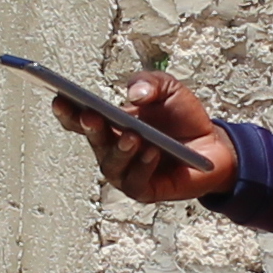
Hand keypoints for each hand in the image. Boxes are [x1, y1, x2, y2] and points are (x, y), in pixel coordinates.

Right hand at [56, 67, 232, 204]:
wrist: (213, 145)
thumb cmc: (183, 117)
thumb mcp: (168, 89)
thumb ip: (150, 82)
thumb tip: (134, 94)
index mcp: (108, 124)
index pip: (79, 119)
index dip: (66, 110)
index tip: (59, 98)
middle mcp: (110, 150)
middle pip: (93, 140)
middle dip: (90, 127)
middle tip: (91, 115)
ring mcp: (125, 172)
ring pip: (112, 164)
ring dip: (120, 150)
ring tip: (132, 136)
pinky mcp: (144, 190)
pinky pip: (136, 181)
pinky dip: (143, 166)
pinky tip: (152, 151)